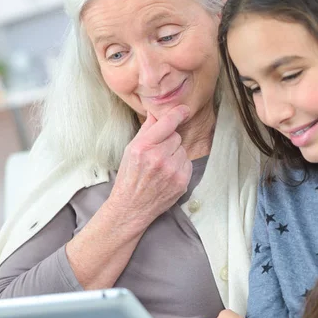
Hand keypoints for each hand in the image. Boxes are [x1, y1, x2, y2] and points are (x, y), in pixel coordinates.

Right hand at [109, 105, 192, 232]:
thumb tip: (156, 112)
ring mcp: (172, 171)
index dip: (177, 114)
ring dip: (175, 155)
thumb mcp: (130, 151)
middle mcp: (158, 158)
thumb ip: (145, 130)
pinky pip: (187, 164)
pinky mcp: (182, 182)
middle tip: (157, 154)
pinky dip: (180, 167)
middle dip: (168, 142)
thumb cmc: (129, 177)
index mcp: (143, 148)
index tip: (184, 109)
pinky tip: (167, 175)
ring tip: (161, 166)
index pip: (167, 124)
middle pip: (176, 136)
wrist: (131, 207)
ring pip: (182, 150)